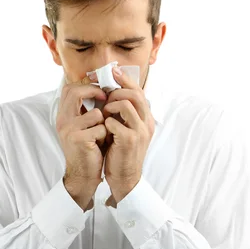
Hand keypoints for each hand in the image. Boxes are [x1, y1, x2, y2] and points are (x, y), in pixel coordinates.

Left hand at [102, 66, 154, 202]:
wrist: (124, 178)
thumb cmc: (120, 152)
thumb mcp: (124, 129)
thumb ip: (122, 113)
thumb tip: (109, 92)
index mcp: (146, 118)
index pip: (139, 91)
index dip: (126, 79)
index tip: (113, 71)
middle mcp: (146, 122)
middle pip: (136, 93)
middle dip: (117, 89)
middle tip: (104, 91)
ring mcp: (140, 131)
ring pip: (127, 104)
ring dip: (111, 105)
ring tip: (103, 112)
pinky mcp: (130, 141)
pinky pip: (115, 123)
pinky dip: (106, 122)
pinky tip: (103, 127)